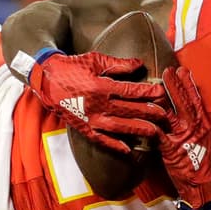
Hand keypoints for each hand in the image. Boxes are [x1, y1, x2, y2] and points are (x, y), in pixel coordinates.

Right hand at [26, 49, 167, 154]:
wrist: (46, 79)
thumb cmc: (71, 66)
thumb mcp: (95, 59)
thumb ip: (118, 64)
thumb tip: (139, 64)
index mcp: (101, 86)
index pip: (131, 91)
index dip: (148, 92)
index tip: (161, 93)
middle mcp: (97, 105)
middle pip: (129, 111)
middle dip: (149, 113)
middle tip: (165, 115)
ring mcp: (90, 118)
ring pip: (119, 127)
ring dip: (137, 130)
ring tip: (153, 132)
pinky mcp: (83, 126)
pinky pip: (100, 139)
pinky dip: (114, 145)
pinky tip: (127, 149)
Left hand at [158, 66, 210, 209]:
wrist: (204, 187)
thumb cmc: (202, 166)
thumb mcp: (204, 142)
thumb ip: (195, 127)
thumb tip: (186, 114)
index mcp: (203, 126)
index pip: (196, 100)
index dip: (188, 85)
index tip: (183, 71)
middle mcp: (194, 129)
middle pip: (184, 102)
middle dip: (175, 85)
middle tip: (168, 70)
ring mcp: (183, 138)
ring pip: (170, 113)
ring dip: (162, 97)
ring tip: (154, 84)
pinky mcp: (171, 148)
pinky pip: (157, 132)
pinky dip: (149, 122)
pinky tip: (143, 112)